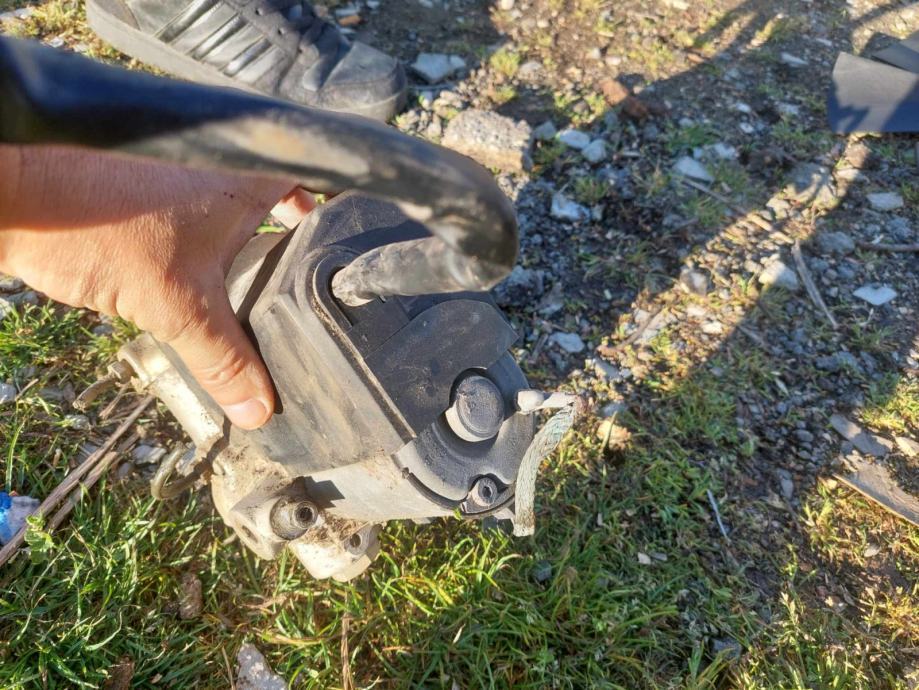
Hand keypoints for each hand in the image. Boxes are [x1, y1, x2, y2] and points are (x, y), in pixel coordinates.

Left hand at [0, 144, 313, 428]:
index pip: (316, 181)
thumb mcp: (175, 305)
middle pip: (283, 203)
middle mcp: (226, 169)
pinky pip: (206, 227)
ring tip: (277, 301)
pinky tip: (216, 291)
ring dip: (255, 253)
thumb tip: (260, 409)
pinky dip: (217, 256)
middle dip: (300, 245)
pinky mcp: (157, 199)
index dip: (339, 210)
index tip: (353, 250)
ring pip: (242, 218)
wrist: (15, 200)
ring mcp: (190, 181)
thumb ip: (223, 358)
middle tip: (321, 291)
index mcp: (247, 176)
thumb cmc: (97, 226)